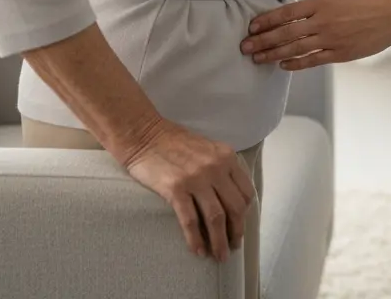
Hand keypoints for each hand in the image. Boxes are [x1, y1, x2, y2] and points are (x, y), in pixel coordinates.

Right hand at [120, 117, 255, 260]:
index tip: (239, 227)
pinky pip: (190, 220)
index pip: (245, 192)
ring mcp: (196, 178)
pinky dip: (196, 239)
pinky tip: (197, 250)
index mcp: (226, 157)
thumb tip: (229, 199)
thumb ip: (221, 168)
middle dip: (236, 232)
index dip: (245, 214)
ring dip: (219, 242)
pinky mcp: (176, 189)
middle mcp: (215, 167)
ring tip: (218, 256)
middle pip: (234, 208)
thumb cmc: (174, 143)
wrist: (144, 135)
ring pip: (216, 218)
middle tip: (232, 248)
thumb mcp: (207, 149)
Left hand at [240, 0, 390, 68]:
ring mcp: (331, 40)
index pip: (287, 13)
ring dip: (274, 54)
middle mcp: (323, 22)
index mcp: (321, 3)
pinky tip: (283, 65)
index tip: (252, 26)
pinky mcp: (339, 54)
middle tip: (246, 47)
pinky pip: (313, 60)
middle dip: (264, 41)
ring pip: (296, 49)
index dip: (267, 20)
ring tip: (258, 58)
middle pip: (287, 33)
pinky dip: (297, 64)